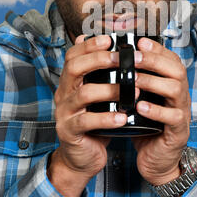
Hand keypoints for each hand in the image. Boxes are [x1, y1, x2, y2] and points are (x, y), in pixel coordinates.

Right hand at [47, 34, 127, 196]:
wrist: (81, 156)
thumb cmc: (93, 122)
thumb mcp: (97, 96)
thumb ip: (101, 76)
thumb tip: (112, 50)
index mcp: (70, 82)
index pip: (73, 55)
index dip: (89, 45)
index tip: (109, 39)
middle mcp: (63, 93)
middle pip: (74, 68)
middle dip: (99, 60)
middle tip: (122, 59)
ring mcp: (64, 112)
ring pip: (83, 94)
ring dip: (110, 90)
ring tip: (133, 91)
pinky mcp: (70, 131)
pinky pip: (87, 121)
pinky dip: (106, 118)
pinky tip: (123, 118)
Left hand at [132, 37, 190, 192]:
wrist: (156, 160)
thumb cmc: (147, 126)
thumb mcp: (141, 100)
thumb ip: (134, 81)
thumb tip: (114, 59)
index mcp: (172, 84)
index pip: (170, 59)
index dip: (157, 49)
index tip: (139, 42)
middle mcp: (180, 95)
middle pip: (176, 69)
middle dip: (154, 60)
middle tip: (134, 58)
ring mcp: (181, 112)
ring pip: (176, 90)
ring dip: (154, 82)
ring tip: (134, 80)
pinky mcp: (177, 132)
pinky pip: (172, 117)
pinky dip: (156, 110)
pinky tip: (140, 107)